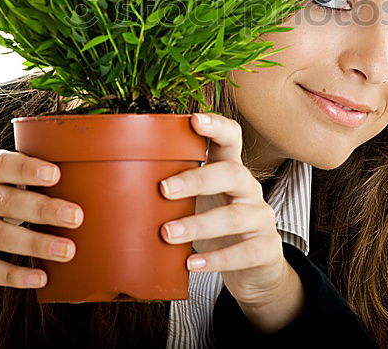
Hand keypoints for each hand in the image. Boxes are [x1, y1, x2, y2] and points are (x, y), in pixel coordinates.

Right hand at [0, 149, 83, 288]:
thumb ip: (26, 178)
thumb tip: (86, 179)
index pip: (2, 165)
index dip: (27, 169)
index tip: (56, 174)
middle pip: (5, 202)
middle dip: (42, 209)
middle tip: (77, 216)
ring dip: (35, 244)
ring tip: (67, 250)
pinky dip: (14, 275)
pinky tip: (40, 277)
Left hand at [158, 112, 291, 306]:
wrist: (254, 269)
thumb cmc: (217, 231)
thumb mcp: (198, 204)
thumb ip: (172, 193)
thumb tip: (120, 186)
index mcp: (231, 171)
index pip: (232, 138)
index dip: (217, 126)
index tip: (194, 119)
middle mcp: (249, 189)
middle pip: (232, 172)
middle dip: (197, 179)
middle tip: (164, 189)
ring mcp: (261, 218)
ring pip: (235, 215)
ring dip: (199, 224)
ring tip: (168, 234)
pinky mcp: (267, 248)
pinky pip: (246, 251)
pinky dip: (217, 258)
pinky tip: (192, 263)